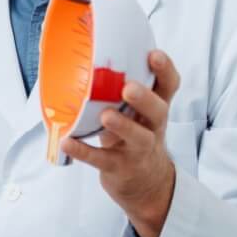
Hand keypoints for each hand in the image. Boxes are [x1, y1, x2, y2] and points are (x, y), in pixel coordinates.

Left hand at [59, 49, 180, 236]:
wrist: (145, 184)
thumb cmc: (132, 136)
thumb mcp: (134, 113)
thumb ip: (115, 89)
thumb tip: (76, 52)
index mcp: (155, 108)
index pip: (168, 86)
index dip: (165, 70)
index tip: (154, 54)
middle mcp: (152, 127)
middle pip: (158, 111)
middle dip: (145, 98)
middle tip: (129, 88)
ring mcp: (138, 150)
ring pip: (138, 138)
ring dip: (122, 126)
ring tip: (106, 115)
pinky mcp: (120, 168)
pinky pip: (102, 160)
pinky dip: (84, 152)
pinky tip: (67, 142)